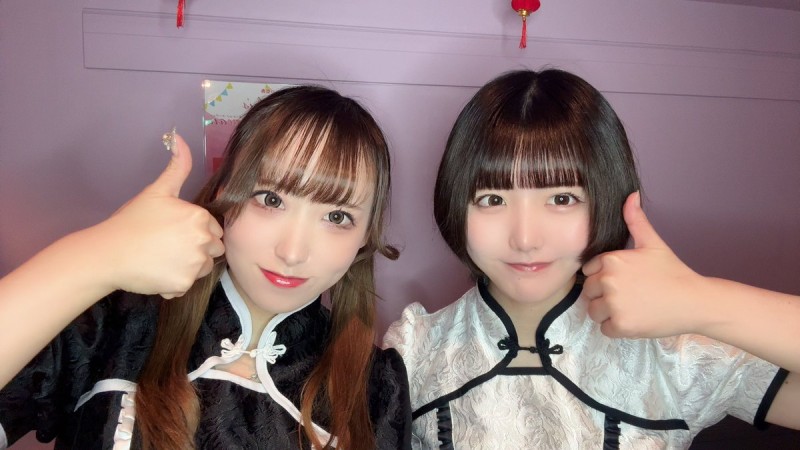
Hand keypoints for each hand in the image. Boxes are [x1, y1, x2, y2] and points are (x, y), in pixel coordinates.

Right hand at [93, 133, 223, 297]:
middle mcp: (203, 241)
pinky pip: (187, 284)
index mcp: (200, 218)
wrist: (107, 253)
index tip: (173, 232)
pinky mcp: (183, 284)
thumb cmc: (132, 221)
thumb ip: (177, 166)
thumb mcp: (157, 191)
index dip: (196, 231)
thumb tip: (179, 136)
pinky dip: (174, 283)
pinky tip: (156, 273)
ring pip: (203, 268)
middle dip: (197, 249)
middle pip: (213, 249)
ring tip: (162, 259)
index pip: (213, 228)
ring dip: (188, 267)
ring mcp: (194, 264)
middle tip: (168, 246)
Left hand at [581, 192, 703, 337]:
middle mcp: (608, 281)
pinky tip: (635, 319)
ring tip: (631, 307)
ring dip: (608, 313)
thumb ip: (636, 220)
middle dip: (604, 296)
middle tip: (630, 296)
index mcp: (611, 260)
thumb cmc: (673, 272)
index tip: (623, 281)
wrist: (695, 301)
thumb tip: (630, 195)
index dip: (603, 278)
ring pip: (594, 312)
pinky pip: (605, 329)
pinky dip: (617, 328)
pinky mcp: (621, 325)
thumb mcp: (653, 243)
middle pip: (588, 292)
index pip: (589, 272)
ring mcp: (614, 304)